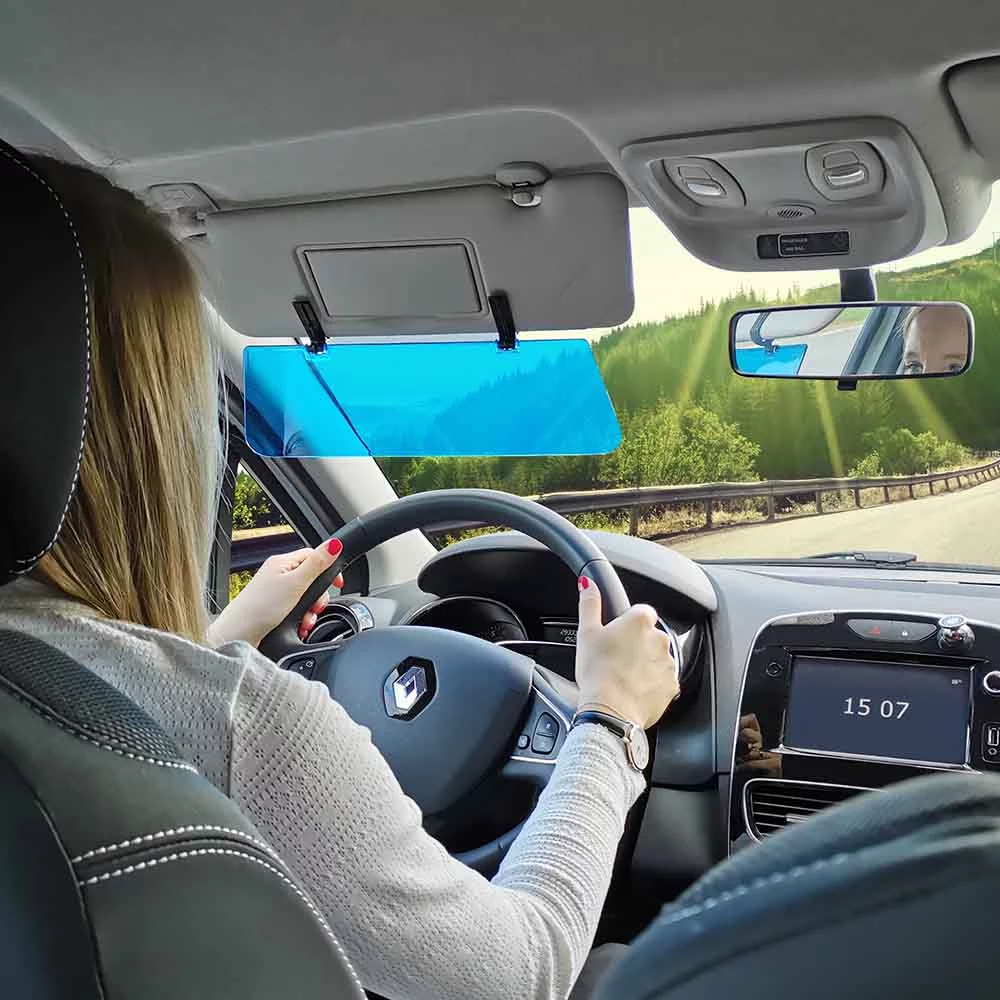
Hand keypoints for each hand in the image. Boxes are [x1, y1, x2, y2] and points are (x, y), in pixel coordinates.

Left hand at [207, 539, 344, 647]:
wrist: (238, 633)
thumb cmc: (261, 607)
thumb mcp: (296, 583)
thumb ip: (317, 564)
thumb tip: (334, 544)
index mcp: (282, 562)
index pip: (313, 556)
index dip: (328, 568)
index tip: (338, 584)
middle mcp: (278, 574)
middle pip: (311, 578)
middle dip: (318, 596)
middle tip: (316, 607)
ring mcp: (276, 591)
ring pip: (305, 596)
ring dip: (311, 610)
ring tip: (306, 621)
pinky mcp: (274, 607)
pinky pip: (296, 608)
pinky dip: (302, 618)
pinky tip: (300, 626)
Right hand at [574, 576, 678, 728]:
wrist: (610, 711)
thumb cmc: (597, 672)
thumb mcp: (586, 633)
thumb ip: (590, 604)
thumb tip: (588, 584)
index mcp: (640, 621)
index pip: (641, 612)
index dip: (627, 623)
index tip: (617, 636)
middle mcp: (660, 638)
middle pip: (650, 635)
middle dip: (637, 644)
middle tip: (616, 658)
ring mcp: (668, 663)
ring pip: (657, 658)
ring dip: (645, 664)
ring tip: (623, 677)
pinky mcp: (672, 686)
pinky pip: (662, 680)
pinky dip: (651, 684)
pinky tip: (633, 690)